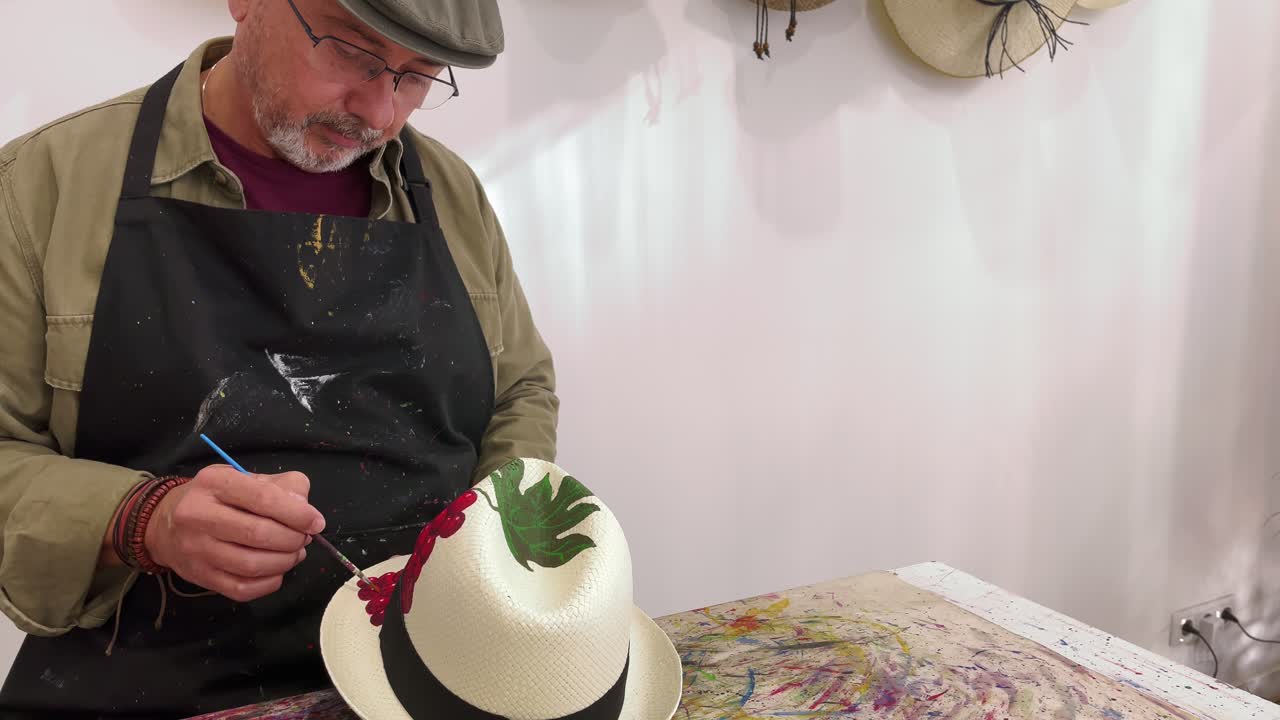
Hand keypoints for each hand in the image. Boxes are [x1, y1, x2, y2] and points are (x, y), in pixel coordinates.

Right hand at [144, 465, 325, 601]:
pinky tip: (276, 571)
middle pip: (258, 534)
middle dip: (293, 539)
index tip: (317, 522)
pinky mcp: (199, 576)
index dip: (297, 513)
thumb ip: (282, 487)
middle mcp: (198, 515)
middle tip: (304, 538)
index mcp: (214, 483)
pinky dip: (269, 582)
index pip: (263, 498)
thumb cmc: (216, 498)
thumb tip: (305, 510)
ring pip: (251, 565)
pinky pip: (241, 588)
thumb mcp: (244, 478)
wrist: (165, 523)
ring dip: (284, 562)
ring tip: (293, 553)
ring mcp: (196, 549)